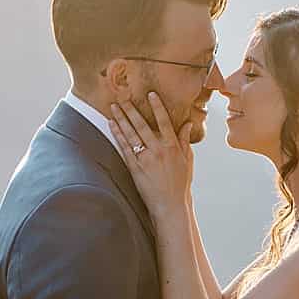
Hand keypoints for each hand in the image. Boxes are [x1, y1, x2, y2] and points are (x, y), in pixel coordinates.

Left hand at [109, 93, 193, 215]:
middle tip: (123, 97)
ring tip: (113, 107)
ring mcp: (145, 159)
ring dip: (121, 119)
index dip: (157, 106)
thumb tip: (187, 123)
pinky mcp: (135, 168)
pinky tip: (112, 125)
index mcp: (172, 147)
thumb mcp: (187, 160)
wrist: (170, 205)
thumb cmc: (180, 184)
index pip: (164, 121)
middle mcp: (158, 150)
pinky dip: (117, 135)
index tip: (151, 93)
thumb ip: (185, 140)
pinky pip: (124, 148)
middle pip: (142, 125)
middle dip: (131, 109)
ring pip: (131, 134)